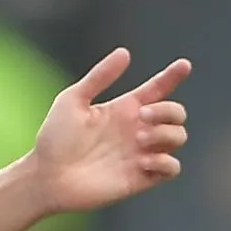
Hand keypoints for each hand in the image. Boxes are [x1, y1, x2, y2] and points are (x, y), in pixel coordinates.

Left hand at [27, 49, 190, 213]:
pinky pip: (172, 168)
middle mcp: (136, 130)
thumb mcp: (73, 100)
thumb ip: (99, 77)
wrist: (46, 177)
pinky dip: (166, 162)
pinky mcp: (140, 178)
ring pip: (179, 137)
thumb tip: (125, 52)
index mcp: (124, 110)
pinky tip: (144, 160)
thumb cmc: (55, 138)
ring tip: (139, 139)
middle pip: (176, 113)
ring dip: (166, 134)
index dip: (172, 76)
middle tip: (142, 116)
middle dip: (168, 110)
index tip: (183, 65)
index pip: (157, 90)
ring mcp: (140, 154)